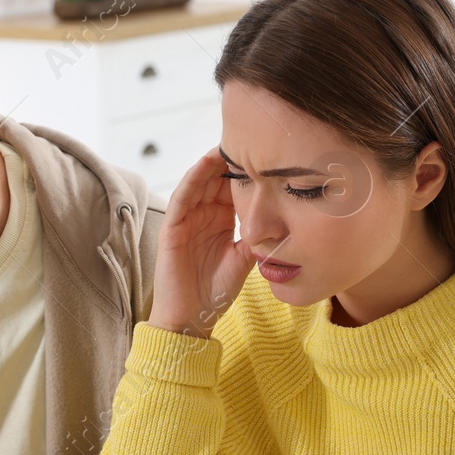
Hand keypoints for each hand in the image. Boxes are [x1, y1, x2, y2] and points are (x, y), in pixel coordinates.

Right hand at [148, 149, 255, 338]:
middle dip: (232, 158)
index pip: (234, 188)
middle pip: (217, 179)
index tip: (267, 151)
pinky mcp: (172, 227)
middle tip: (249, 136)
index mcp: (221, 221)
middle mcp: (203, 216)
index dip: (248, 170)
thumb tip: (282, 218)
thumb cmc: (216, 292)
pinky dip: (192, 178)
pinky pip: (182, 197)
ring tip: (228, 142)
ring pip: (199, 182)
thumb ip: (258, 238)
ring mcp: (186, 220)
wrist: (191, 319)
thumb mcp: (245, 260)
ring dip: (212, 162)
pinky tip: (204, 163)